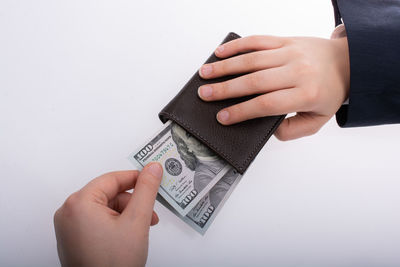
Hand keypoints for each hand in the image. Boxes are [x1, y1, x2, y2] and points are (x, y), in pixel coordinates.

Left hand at [54, 163, 162, 266]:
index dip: (136, 178)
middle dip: (133, 202)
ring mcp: (69, 227)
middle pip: (109, 194)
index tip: (153, 178)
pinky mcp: (74, 238)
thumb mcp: (137, 221)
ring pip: (105, 208)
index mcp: (79, 204)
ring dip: (127, 214)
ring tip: (143, 228)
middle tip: (151, 212)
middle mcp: (69, 213)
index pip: (112, 179)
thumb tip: (152, 169)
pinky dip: (116, 223)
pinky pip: (98, 220)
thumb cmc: (113, 264)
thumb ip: (146, 190)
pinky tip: (129, 235)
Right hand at [198, 35, 349, 139]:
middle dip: (225, 89)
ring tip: (205, 74)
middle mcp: (297, 71)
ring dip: (225, 67)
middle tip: (205, 95)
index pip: (267, 104)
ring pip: (252, 59)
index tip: (223, 117)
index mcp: (306, 94)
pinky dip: (237, 46)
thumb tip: (268, 129)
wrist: (347, 62)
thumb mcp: (318, 120)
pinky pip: (258, 40)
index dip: (242, 111)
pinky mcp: (285, 40)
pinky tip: (220, 52)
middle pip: (254, 81)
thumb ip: (294, 130)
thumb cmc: (329, 92)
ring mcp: (290, 53)